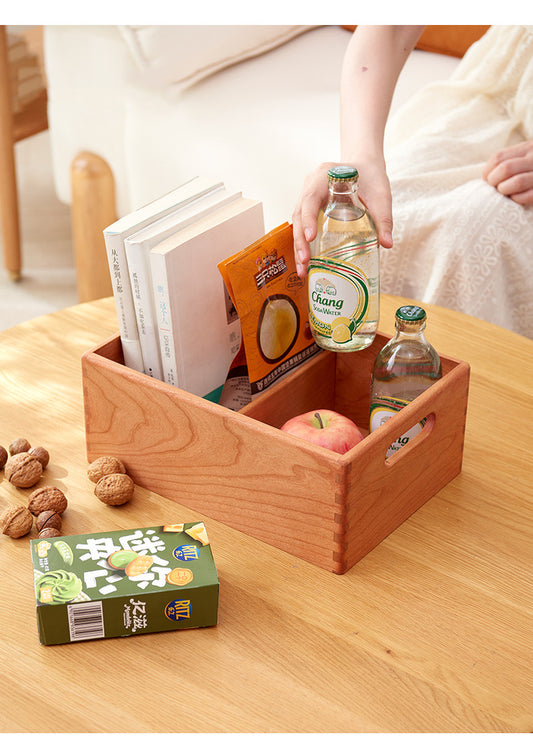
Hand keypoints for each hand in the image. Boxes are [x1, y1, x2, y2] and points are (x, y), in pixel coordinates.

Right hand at [292, 158, 393, 278]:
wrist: (365, 168)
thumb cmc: (371, 178)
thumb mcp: (380, 195)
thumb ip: (383, 218)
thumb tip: (387, 244)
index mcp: (323, 176)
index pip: (310, 198)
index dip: (308, 218)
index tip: (311, 237)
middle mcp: (310, 186)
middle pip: (299, 215)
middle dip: (300, 240)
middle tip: (305, 262)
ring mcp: (307, 197)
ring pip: (298, 223)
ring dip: (299, 246)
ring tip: (303, 269)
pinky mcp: (310, 209)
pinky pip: (303, 226)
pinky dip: (303, 244)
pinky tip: (307, 263)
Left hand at [482, 140, 532, 205]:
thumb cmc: (532, 169)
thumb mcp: (526, 157)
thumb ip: (510, 161)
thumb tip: (486, 178)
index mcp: (528, 148)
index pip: (498, 158)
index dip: (487, 171)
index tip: (487, 180)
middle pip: (506, 169)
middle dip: (494, 182)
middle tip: (496, 188)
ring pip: (517, 182)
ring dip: (505, 190)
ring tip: (505, 193)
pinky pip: (528, 196)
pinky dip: (517, 199)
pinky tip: (516, 198)